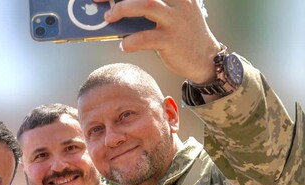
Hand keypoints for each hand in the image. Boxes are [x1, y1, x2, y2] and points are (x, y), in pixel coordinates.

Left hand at [95, 0, 220, 82]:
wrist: (206, 58)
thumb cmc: (182, 34)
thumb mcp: (172, 13)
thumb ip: (149, 7)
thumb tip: (116, 8)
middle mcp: (178, 1)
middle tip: (98, 0)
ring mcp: (176, 20)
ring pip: (146, 4)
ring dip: (122, 9)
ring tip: (109, 18)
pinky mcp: (172, 41)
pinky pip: (146, 38)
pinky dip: (130, 41)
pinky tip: (124, 45)